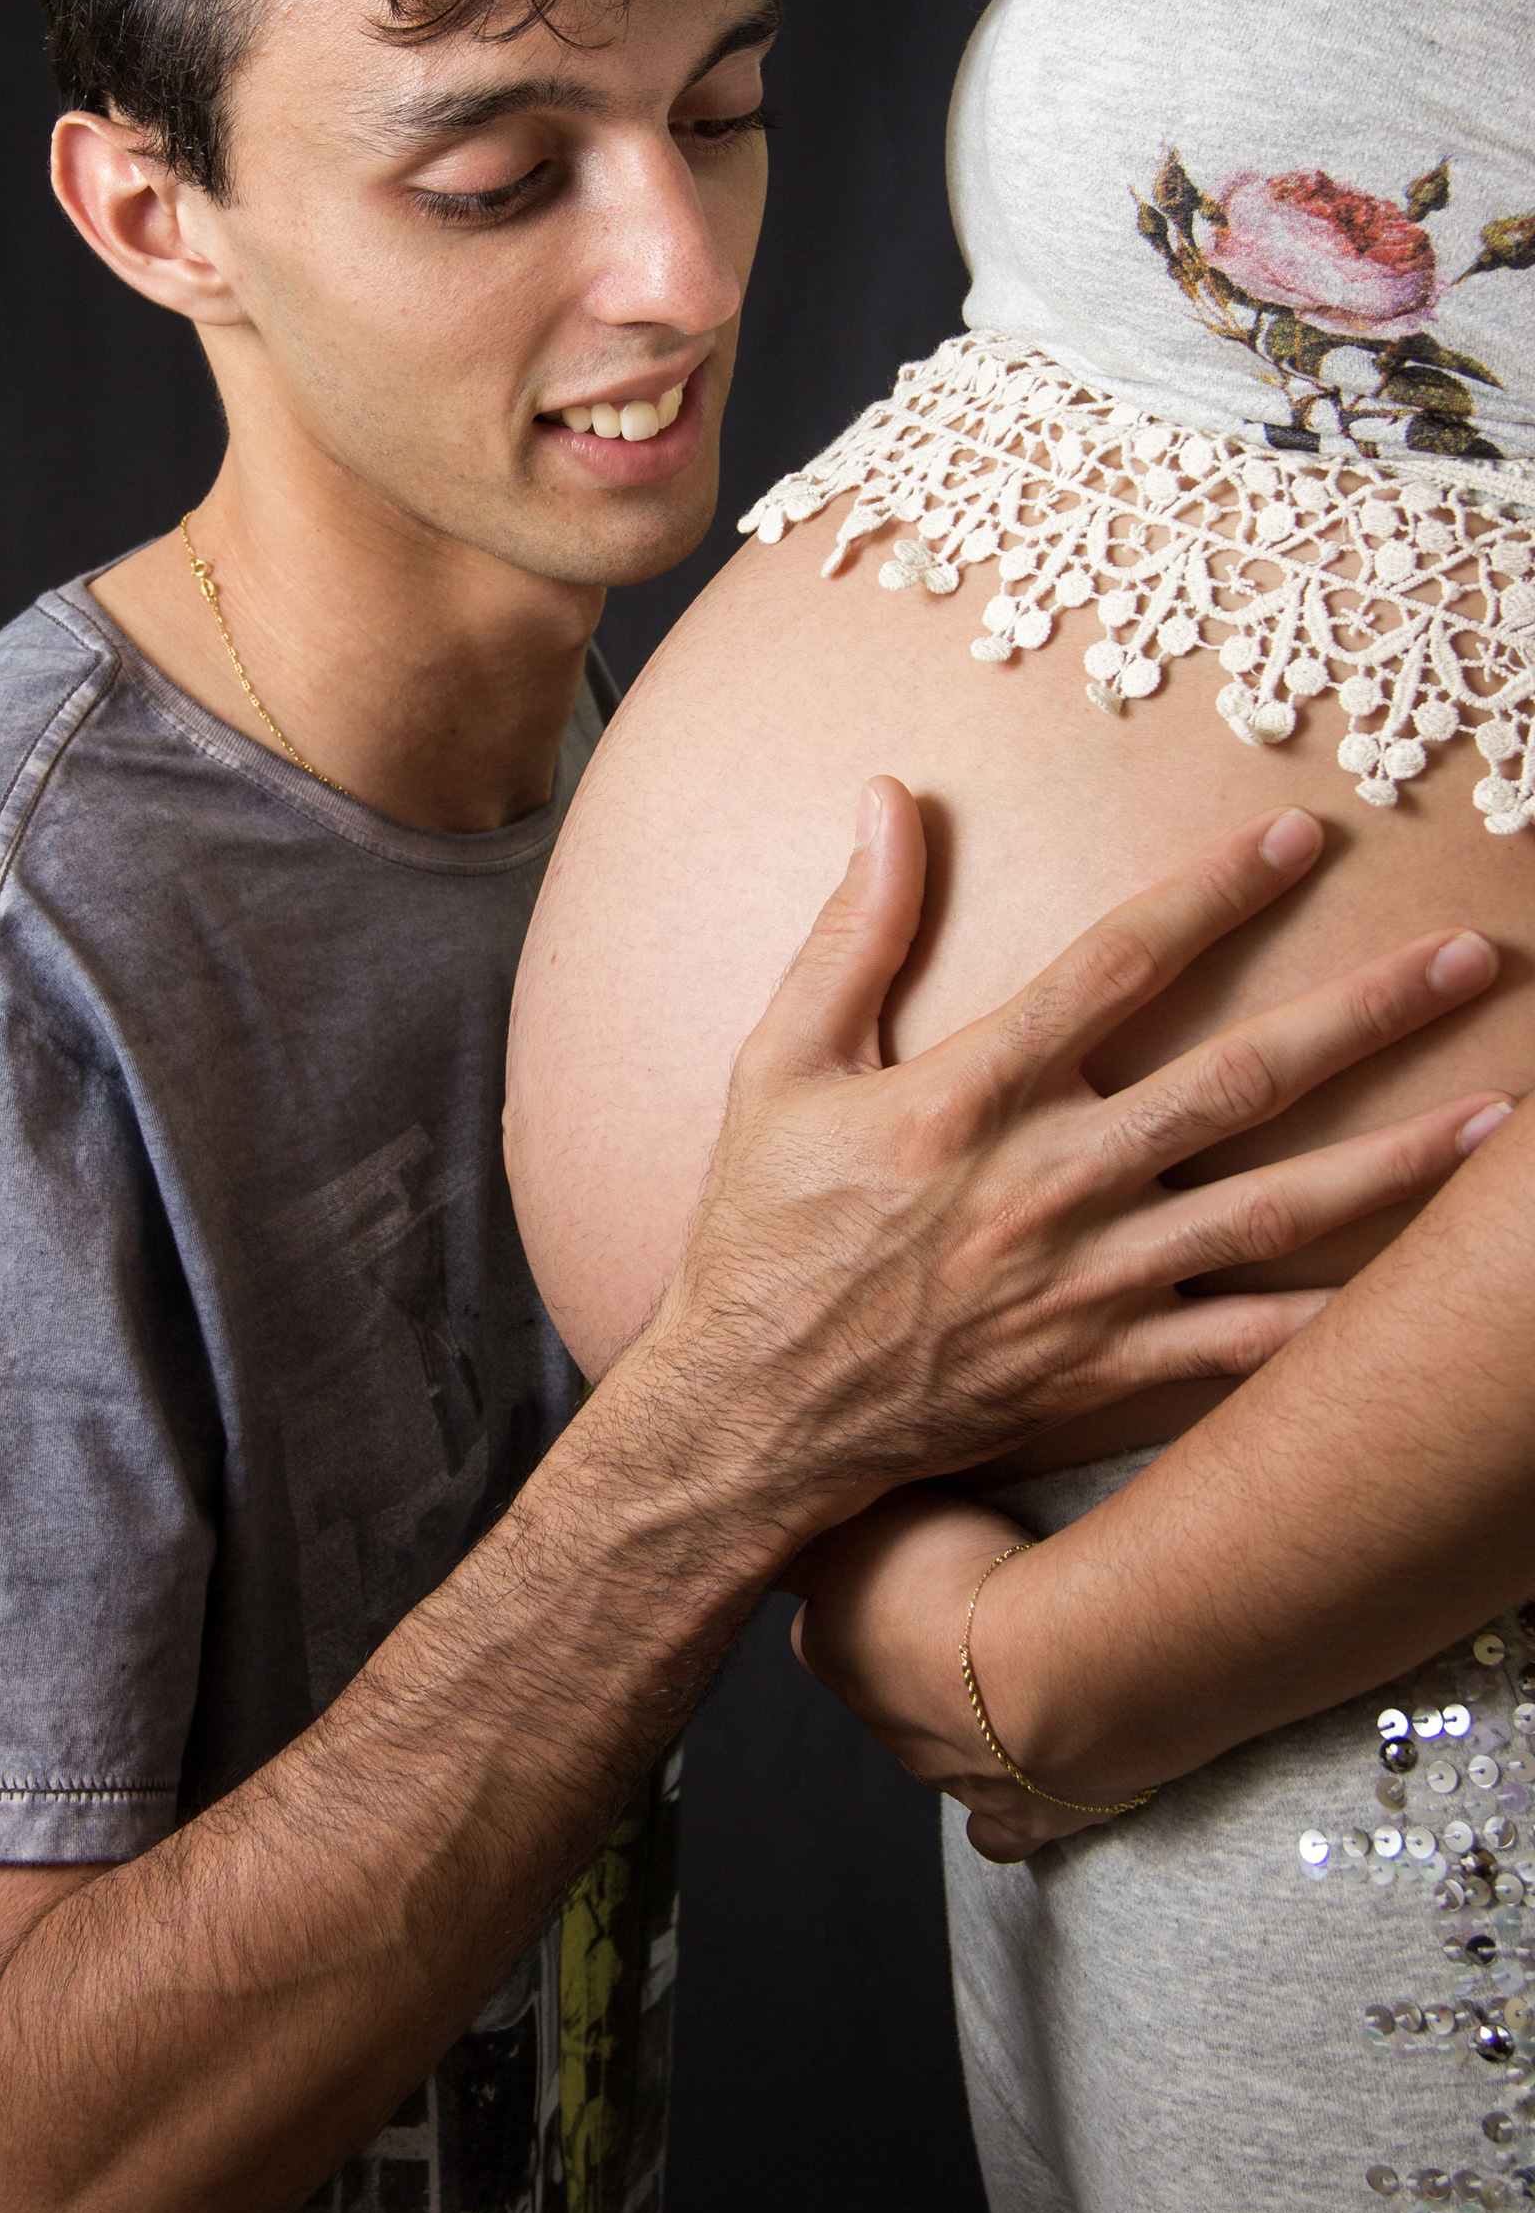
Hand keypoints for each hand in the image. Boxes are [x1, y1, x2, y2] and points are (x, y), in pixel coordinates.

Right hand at [617, 780, 1504, 1547]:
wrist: (752, 1414)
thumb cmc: (760, 1230)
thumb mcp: (779, 1063)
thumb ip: (852, 931)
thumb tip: (889, 797)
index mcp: (970, 1093)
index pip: (1118, 964)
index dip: (1215, 893)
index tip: (1300, 838)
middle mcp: (1048, 1181)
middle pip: (1237, 1080)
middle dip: (1365, 1013)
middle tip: (1468, 959)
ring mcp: (1088, 1282)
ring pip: (1274, 1211)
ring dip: (1397, 1160)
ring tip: (1499, 1116)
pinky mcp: (1104, 1369)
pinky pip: (1242, 1348)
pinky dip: (1336, 1325)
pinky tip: (1421, 1299)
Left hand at [788, 1491, 1097, 1861]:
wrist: (1055, 1668)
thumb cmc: (966, 1573)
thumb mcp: (877, 1503)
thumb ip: (842, 1521)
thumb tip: (799, 1503)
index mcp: (834, 1649)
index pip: (816, 1629)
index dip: (853, 1600)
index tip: (891, 1574)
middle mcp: (879, 1721)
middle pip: (882, 1691)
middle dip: (918, 1660)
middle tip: (975, 1610)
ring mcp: (945, 1776)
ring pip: (939, 1752)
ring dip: (971, 1717)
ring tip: (1025, 1670)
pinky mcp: (1016, 1816)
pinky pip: (999, 1827)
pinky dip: (1008, 1809)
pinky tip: (1031, 1779)